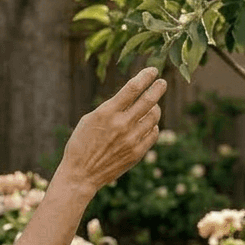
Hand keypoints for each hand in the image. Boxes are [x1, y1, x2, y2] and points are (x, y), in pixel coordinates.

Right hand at [59, 67, 166, 194]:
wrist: (81, 173)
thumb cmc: (81, 143)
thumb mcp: (90, 119)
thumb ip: (111, 108)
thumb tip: (131, 98)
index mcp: (107, 113)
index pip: (132, 88)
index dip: (145, 77)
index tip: (153, 71)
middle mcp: (122, 124)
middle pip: (148, 100)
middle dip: (158, 88)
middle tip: (162, 82)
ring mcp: (132, 139)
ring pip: (154, 116)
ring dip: (155, 108)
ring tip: (153, 106)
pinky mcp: (137, 152)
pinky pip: (153, 133)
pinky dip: (153, 126)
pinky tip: (148, 124)